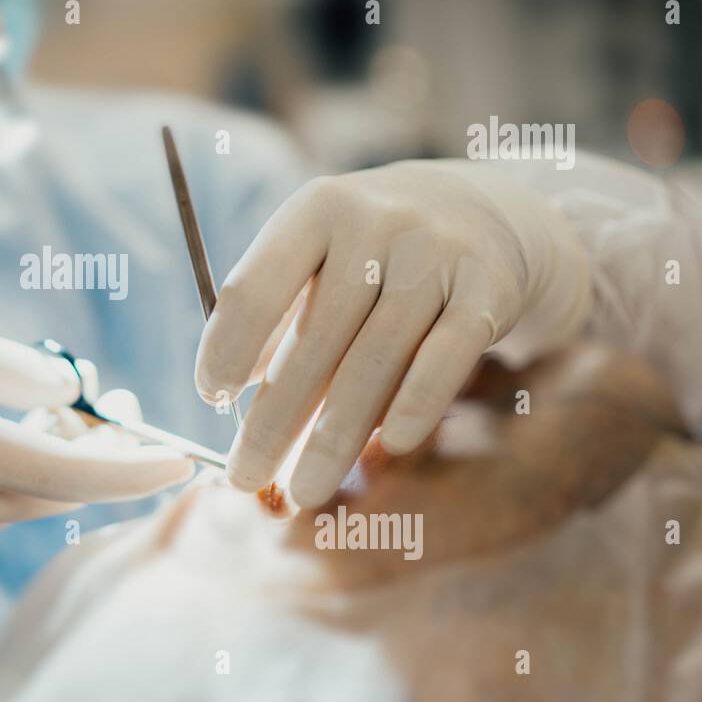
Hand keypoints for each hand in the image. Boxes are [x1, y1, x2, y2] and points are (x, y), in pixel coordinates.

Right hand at [0, 312, 190, 561]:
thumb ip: (8, 366)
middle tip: (114, 403)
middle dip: (98, 453)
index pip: (67, 470)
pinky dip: (7, 479)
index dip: (134, 469)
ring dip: (51, 462)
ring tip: (46, 411)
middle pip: (59, 491)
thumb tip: (72, 394)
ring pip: (25, 503)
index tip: (183, 461)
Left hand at [195, 161, 589, 507]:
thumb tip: (225, 386)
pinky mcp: (490, 287)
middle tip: (243, 476)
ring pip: (374, 362)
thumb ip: (272, 312)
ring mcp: (436, 252)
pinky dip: (415, 405)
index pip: (255, 289)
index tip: (212, 398)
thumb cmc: (372, 250)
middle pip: (313, 340)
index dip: (225, 350)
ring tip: (304, 491)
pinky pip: (444, 358)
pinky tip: (388, 447)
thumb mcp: (317, 257)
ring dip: (334, 438)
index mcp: (316, 211)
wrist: (483, 210)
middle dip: (273, 421)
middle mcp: (375, 223)